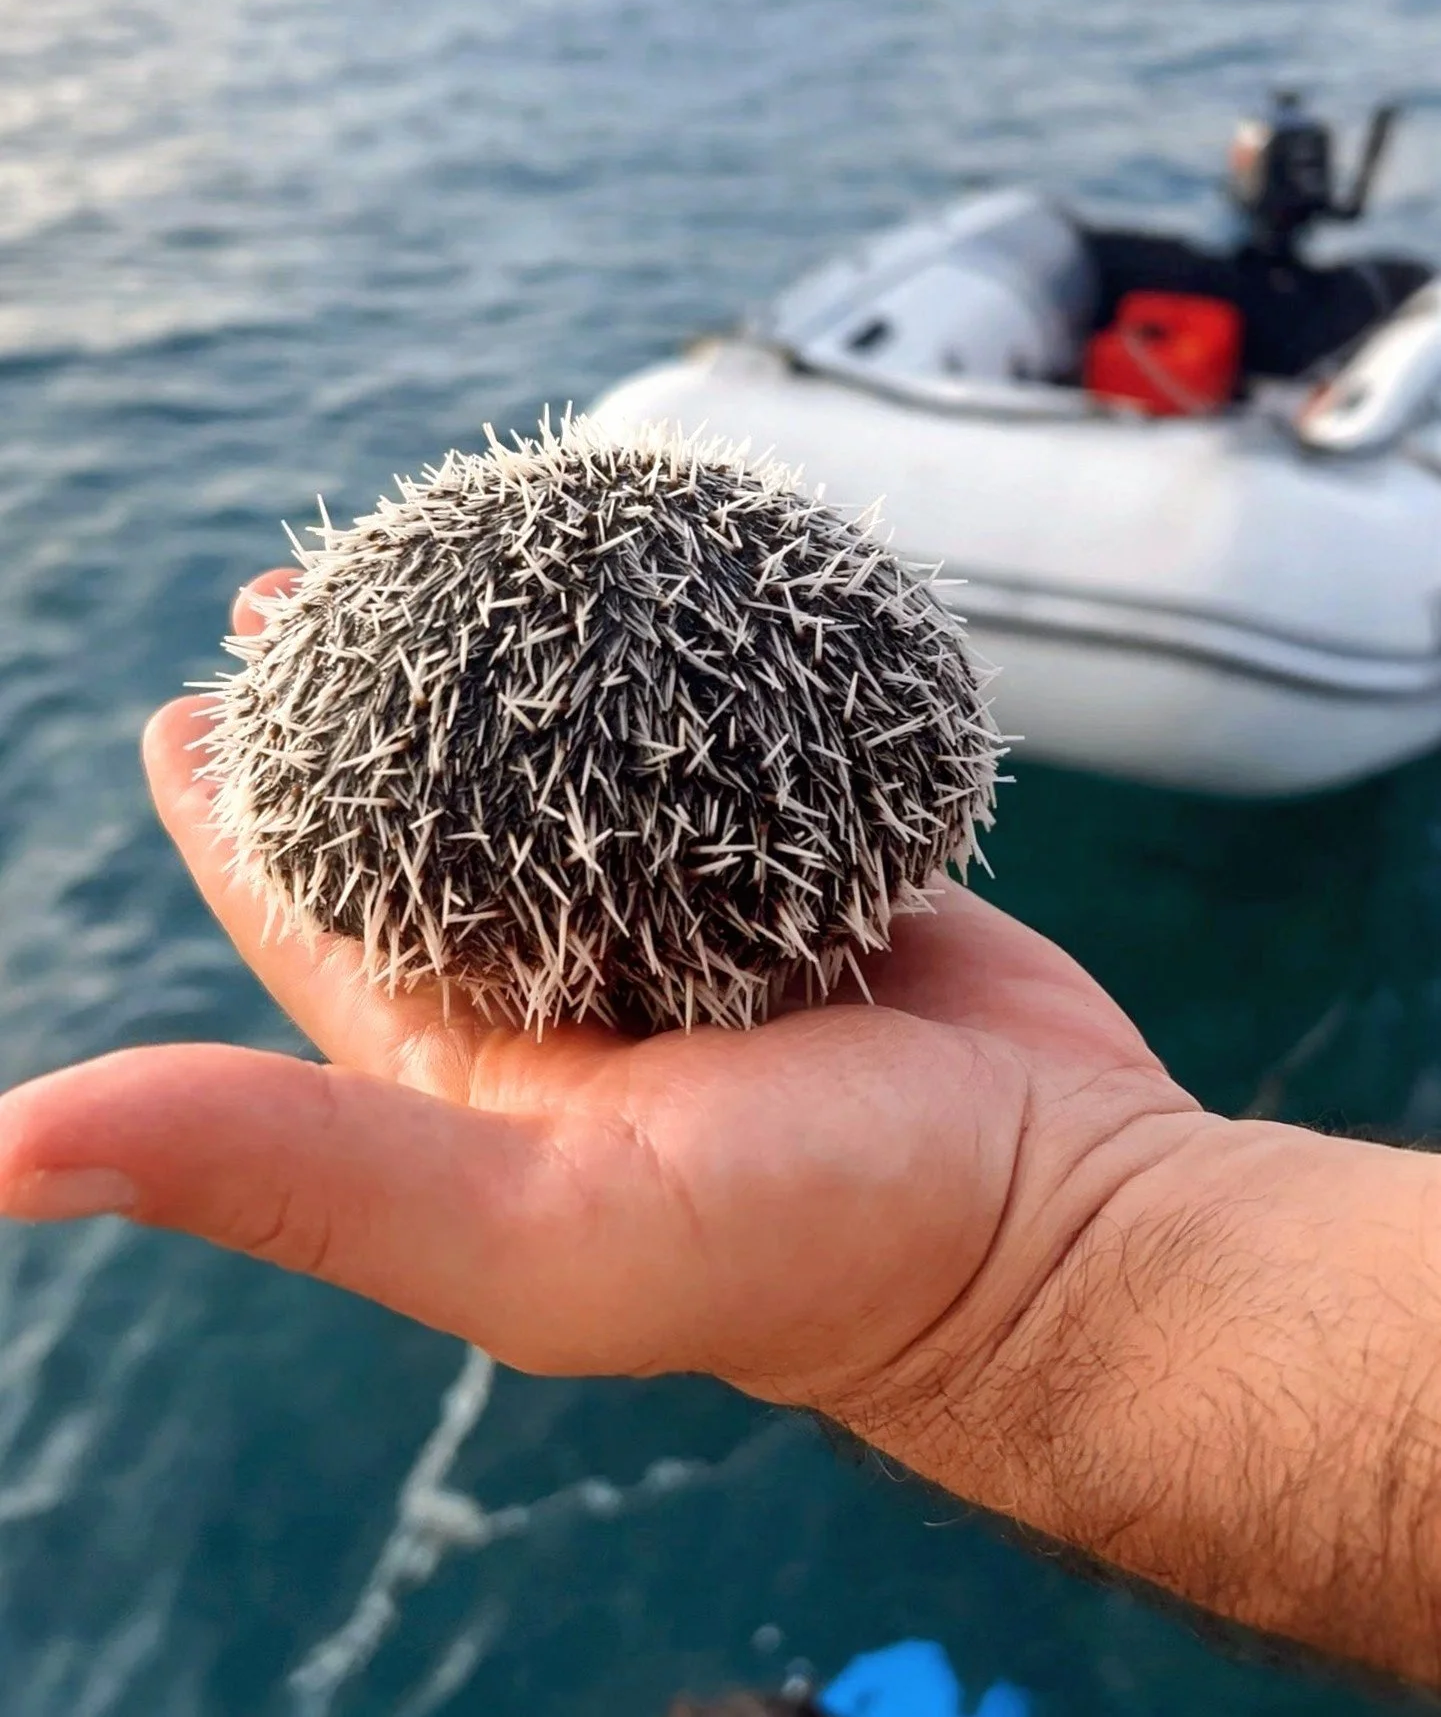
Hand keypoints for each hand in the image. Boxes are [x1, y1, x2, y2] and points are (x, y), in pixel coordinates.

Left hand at [0, 569, 1199, 1437]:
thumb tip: (7, 1144)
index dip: (233, 808)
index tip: (186, 699)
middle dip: (360, 700)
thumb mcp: (520, 1218)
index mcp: (467, 1069)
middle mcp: (565, 988)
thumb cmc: (809, 1253)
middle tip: (308, 578)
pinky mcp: (809, 864)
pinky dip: (676, 668)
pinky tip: (652, 588)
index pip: (307, 914)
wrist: (1063, 1218)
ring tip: (465, 550)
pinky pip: (719, 744)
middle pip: (428, 812)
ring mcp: (693, 921)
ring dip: (512, 663)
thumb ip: (288, 1164)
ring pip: (572, 763)